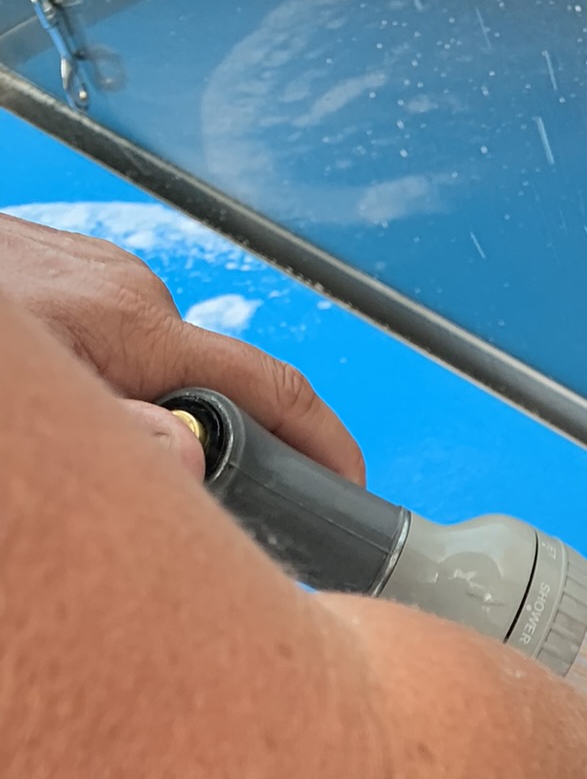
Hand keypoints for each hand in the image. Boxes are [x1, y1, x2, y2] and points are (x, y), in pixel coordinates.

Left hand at [0, 214, 363, 481]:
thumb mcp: (46, 417)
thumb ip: (122, 442)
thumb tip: (186, 464)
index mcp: (141, 329)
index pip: (271, 388)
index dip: (324, 445)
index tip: (349, 487)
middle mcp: (130, 295)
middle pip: (206, 390)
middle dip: (203, 448)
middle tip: (180, 504)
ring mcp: (93, 279)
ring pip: (148, 370)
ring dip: (136, 417)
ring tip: (89, 458)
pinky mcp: (58, 274)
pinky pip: (106, 344)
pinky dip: (102, 387)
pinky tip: (60, 415)